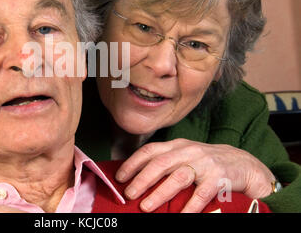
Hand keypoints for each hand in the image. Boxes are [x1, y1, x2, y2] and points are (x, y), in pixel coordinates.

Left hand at [115, 138, 275, 212]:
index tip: (119, 177)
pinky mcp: (219, 177)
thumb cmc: (206, 163)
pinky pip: (202, 193)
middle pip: (160, 163)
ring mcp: (205, 163)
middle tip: (129, 194)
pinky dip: (190, 206)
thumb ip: (165, 162)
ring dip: (160, 193)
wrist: (243, 164)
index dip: (133, 163)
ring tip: (146, 206)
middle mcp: (189, 151)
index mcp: (177, 146)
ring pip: (178, 177)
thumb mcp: (184, 156)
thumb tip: (137, 177)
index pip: (150, 151)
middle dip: (141, 179)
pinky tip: (180, 216)